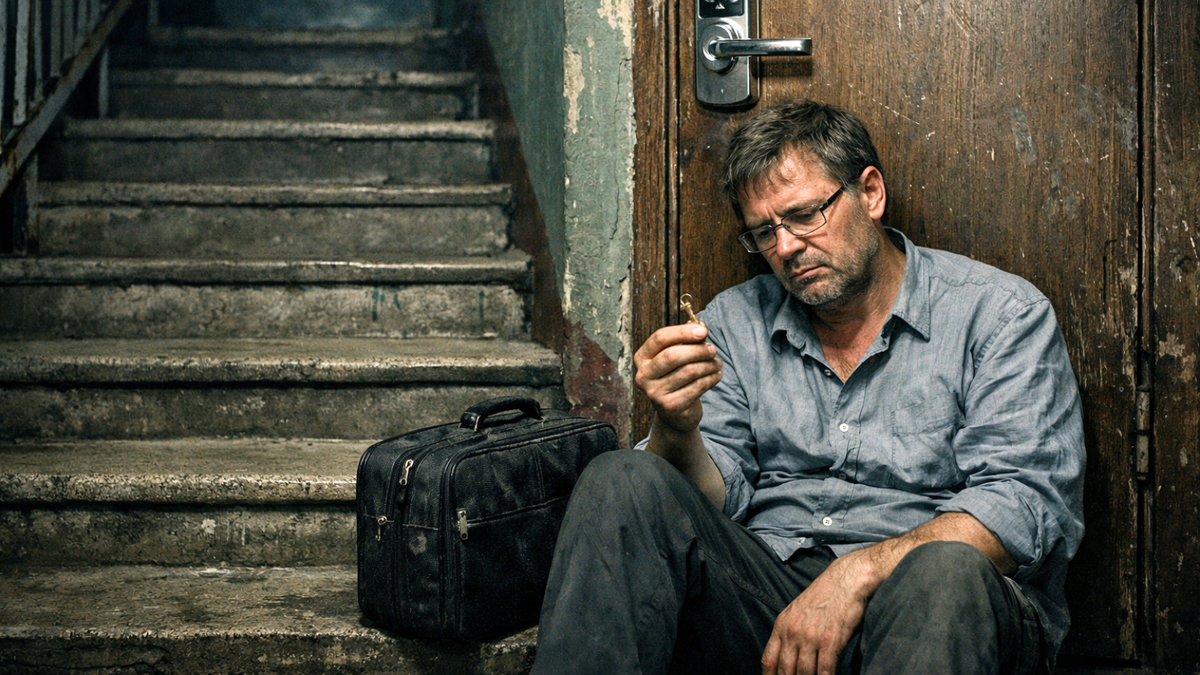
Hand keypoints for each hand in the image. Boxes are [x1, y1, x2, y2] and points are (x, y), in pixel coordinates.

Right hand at [633, 323, 722, 433]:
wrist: (675, 412)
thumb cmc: (676, 376)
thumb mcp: (677, 356)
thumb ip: (686, 339)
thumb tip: (700, 326)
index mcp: (642, 358)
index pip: (660, 338)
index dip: (683, 332)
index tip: (703, 331)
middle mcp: (643, 376)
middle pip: (673, 355)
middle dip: (698, 350)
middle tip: (713, 350)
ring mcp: (655, 393)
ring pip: (689, 371)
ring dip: (709, 364)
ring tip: (717, 363)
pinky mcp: (671, 406)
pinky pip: (697, 386)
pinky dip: (712, 378)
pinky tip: (716, 375)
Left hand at [761, 550, 878, 674]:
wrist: (846, 579)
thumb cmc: (824, 596)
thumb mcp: (797, 611)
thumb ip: (789, 632)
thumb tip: (785, 656)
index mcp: (782, 625)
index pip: (769, 660)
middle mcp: (793, 632)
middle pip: (785, 670)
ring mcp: (811, 637)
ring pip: (804, 673)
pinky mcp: (830, 640)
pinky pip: (824, 669)